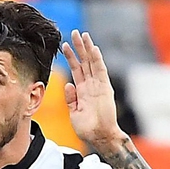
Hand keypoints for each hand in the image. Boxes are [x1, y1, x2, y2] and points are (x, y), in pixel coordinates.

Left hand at [62, 29, 125, 152]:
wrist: (99, 136)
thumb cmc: (87, 127)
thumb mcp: (74, 112)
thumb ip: (71, 99)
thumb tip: (68, 85)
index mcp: (83, 90)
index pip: (77, 69)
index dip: (71, 57)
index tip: (65, 45)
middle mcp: (91, 85)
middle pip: (84, 61)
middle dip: (79, 47)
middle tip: (74, 32)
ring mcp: (98, 85)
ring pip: (92, 62)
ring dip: (87, 48)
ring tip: (82, 34)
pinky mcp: (104, 88)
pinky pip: (100, 70)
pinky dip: (96, 59)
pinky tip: (93, 48)